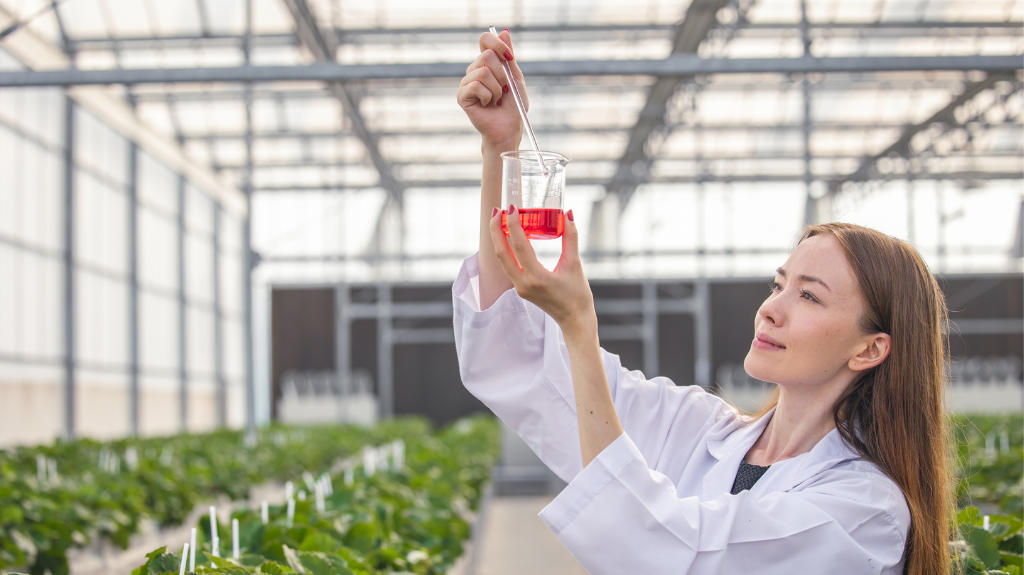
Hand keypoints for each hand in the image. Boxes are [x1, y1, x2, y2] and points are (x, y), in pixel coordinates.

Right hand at [457, 29, 527, 149]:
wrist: (509, 128)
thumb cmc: (513, 105)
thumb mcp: (515, 77)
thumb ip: (508, 55)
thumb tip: (504, 31)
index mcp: (487, 63)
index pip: (485, 39)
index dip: (498, 44)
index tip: (509, 58)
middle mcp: (474, 70)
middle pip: (486, 55)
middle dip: (502, 74)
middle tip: (504, 90)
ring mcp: (466, 82)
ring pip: (482, 72)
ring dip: (496, 88)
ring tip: (497, 99)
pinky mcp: (461, 95)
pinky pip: (476, 86)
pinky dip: (488, 96)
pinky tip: (488, 104)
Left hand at [488, 206, 596, 339]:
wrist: (574, 321)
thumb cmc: (577, 295)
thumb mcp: (575, 264)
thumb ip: (571, 238)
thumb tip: (569, 214)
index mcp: (536, 277)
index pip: (519, 246)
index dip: (513, 224)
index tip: (512, 208)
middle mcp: (523, 283)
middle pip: (501, 252)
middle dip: (496, 229)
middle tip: (497, 209)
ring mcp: (520, 287)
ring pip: (502, 259)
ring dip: (499, 239)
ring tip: (499, 219)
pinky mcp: (521, 289)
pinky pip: (508, 265)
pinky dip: (507, 249)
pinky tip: (510, 236)